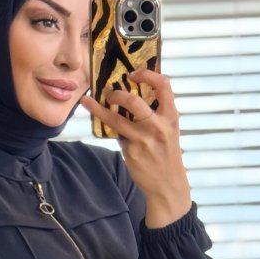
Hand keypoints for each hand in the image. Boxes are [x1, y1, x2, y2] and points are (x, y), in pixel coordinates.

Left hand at [79, 68, 191, 212]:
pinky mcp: (131, 152)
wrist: (168, 184)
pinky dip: (112, 131)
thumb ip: (155, 113)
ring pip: (115, 119)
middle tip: (109, 93)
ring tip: (88, 102)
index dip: (147, 74)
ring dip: (98, 109)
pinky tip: (107, 129)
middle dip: (116, 94)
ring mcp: (143, 140)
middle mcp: (157, 126)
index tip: (133, 74)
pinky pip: (117, 135)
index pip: (164, 85)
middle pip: (133, 102)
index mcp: (171, 116)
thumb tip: (129, 96)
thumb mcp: (169, 130)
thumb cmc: (167, 153)